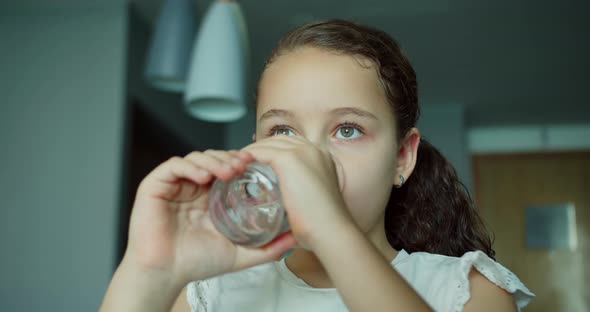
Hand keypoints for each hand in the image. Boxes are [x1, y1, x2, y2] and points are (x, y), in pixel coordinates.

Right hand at [122, 149, 296, 286]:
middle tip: (244, 165)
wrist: (166, 274)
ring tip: (228, 170)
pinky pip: (173, 166)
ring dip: (214, 160)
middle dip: (230, 158)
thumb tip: (295, 241)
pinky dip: (190, 167)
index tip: (256, 165)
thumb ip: (267, 248)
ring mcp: (174, 185)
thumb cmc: (197, 263)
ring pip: (195, 158)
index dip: (241, 163)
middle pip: (212, 158)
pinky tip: (204, 177)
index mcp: (210, 197)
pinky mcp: (155, 185)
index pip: (226, 169)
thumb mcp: (240, 253)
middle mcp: (192, 187)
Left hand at [242, 136, 354, 248]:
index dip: (273, 154)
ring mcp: (303, 152)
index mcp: (323, 159)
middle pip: (280, 141)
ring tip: (238, 166)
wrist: (331, 232)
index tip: (259, 167)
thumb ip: (304, 198)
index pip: (292, 146)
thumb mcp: (315, 204)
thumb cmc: (324, 227)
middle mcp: (315, 150)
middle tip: (244, 165)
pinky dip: (248, 157)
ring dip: (252, 152)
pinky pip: (261, 152)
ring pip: (269, 144)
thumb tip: (288, 209)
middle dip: (261, 150)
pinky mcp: (290, 159)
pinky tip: (238, 167)